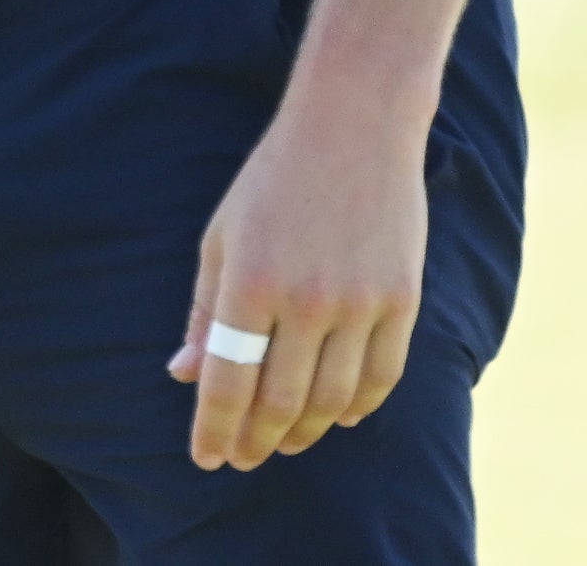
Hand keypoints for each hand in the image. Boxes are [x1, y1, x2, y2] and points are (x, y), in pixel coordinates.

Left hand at [171, 94, 428, 469]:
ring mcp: (360, 302)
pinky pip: (383, 377)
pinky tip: (336, 417)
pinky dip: (357, 407)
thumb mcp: (222, 238)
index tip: (207, 458)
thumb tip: (185, 375)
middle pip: (280, 400)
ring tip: (284, 443)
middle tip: (244, 459)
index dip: (216, 429)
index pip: (228, 381)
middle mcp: (307, 299)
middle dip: (257, 440)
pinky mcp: (401, 299)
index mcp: (251, 281)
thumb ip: (206, 311)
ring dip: (304, 431)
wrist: (353, 128)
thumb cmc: (272, 182)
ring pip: (332, 398)